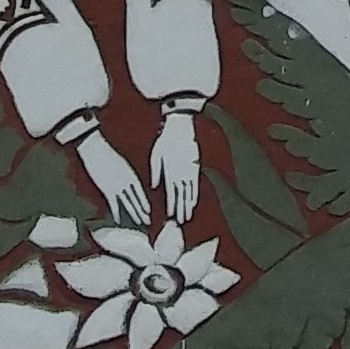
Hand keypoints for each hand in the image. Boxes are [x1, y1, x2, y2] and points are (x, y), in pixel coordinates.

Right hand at [72, 128, 153, 225]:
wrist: (95, 147)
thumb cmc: (105, 152)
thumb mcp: (118, 163)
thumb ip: (123, 173)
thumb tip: (125, 179)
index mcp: (130, 174)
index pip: (139, 192)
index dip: (144, 202)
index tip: (148, 211)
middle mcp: (126, 182)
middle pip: (136, 200)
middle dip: (142, 212)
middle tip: (147, 221)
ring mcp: (117, 186)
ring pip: (128, 204)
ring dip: (134, 214)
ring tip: (139, 223)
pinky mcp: (107, 188)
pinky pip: (113, 204)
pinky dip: (116, 213)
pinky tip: (118, 220)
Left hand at [148, 104, 205, 224]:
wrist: (181, 125)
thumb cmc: (165, 140)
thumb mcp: (155, 155)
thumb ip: (155, 172)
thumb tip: (153, 186)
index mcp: (171, 170)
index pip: (171, 192)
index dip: (171, 205)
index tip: (170, 216)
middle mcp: (182, 173)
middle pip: (182, 195)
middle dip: (181, 210)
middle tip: (181, 223)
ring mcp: (190, 169)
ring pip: (190, 192)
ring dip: (189, 205)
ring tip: (188, 217)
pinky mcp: (195, 165)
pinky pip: (196, 184)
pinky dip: (195, 195)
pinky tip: (194, 202)